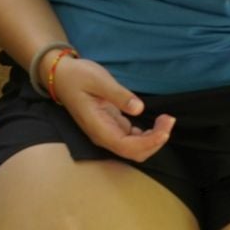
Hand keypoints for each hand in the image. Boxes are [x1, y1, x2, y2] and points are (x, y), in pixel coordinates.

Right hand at [52, 56, 174, 162]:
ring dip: (154, 139)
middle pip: (134, 153)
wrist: (61, 76)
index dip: (148, 143)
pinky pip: (133, 139)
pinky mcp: (112, 126)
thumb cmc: (77, 76)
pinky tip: (156, 122)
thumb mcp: (98, 79)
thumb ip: (118, 94)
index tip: (165, 130)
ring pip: (135, 148)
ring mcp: (108, 132)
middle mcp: (103, 135)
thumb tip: (138, 108)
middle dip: (155, 141)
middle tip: (168, 120)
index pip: (126, 147)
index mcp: (98, 127)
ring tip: (165, 120)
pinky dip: (148, 134)